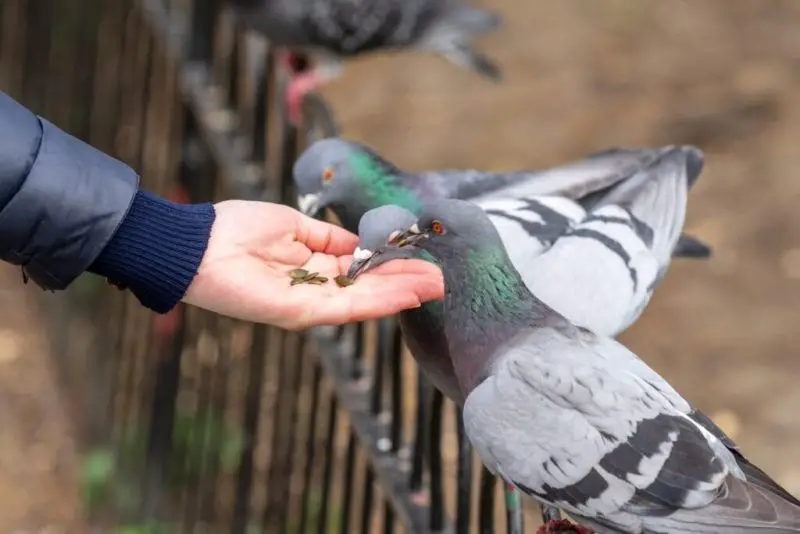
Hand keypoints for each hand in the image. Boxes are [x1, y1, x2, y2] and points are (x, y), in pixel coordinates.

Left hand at [182, 201, 443, 329]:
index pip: (361, 271)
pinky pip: (347, 306)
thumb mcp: (293, 226)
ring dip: (401, 294)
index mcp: (313, 268)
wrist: (198, 245)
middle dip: (406, 284)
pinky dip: (379, 300)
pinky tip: (406, 293)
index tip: (422, 260)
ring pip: (365, 301)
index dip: (392, 267)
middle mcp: (315, 290)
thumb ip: (329, 239)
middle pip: (369, 290)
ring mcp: (309, 304)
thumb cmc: (236, 229)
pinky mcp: (300, 313)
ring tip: (435, 287)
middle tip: (442, 281)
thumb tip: (362, 242)